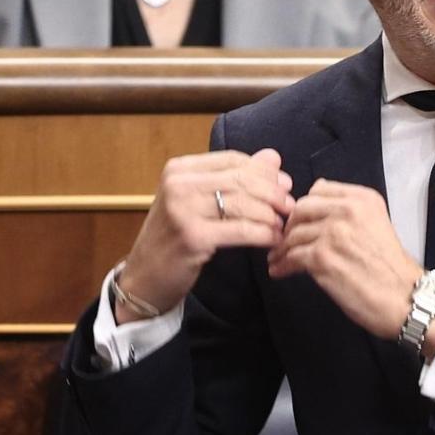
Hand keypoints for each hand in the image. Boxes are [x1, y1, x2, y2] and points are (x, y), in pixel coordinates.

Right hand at [118, 148, 293, 322]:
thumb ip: (235, 177)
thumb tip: (273, 157)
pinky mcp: (193, 237)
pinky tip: (273, 240)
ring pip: (245, 204)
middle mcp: (178, 184)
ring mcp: (183, 210)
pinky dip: (264, 234)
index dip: (264, 172)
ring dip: (271, 216)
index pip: (234, 160)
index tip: (284, 185)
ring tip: (282, 226)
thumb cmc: (175, 237)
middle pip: (242, 180)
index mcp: (179, 169)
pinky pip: (242, 230)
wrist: (145, 277)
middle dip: (273, 193)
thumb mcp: (200, 201)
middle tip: (290, 207)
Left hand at [268, 179, 434, 346]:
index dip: (306, 207)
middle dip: (290, 226)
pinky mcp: (322, 258)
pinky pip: (291, 256)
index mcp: (363, 199)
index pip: (319, 189)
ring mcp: (333, 233)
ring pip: (293, 234)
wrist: (404, 298)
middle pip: (301, 209)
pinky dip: (282, 265)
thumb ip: (350, 211)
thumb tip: (317, 203)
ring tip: (278, 259)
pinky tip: (280, 271)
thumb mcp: (377, 224)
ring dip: (282, 248)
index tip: (301, 221)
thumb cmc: (391, 268)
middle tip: (285, 241)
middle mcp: (348, 210)